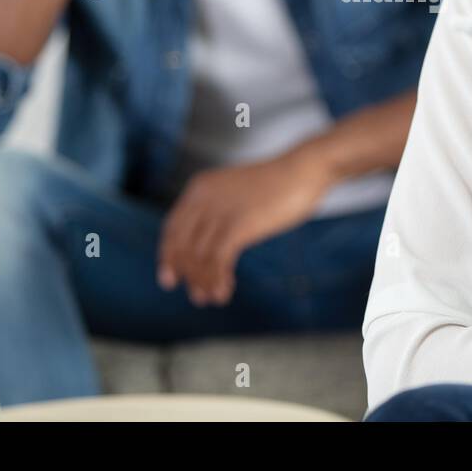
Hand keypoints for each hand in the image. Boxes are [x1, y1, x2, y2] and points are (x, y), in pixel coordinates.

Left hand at [156, 148, 335, 305]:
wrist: (303, 171)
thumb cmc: (277, 184)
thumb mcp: (236, 194)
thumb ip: (218, 212)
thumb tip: (209, 247)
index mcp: (199, 187)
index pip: (172, 228)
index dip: (168, 256)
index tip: (171, 279)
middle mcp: (203, 197)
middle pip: (181, 245)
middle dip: (187, 274)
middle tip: (198, 297)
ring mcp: (220, 211)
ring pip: (198, 256)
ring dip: (204, 282)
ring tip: (213, 299)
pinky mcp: (238, 224)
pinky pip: (218, 260)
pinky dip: (218, 279)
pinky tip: (225, 291)